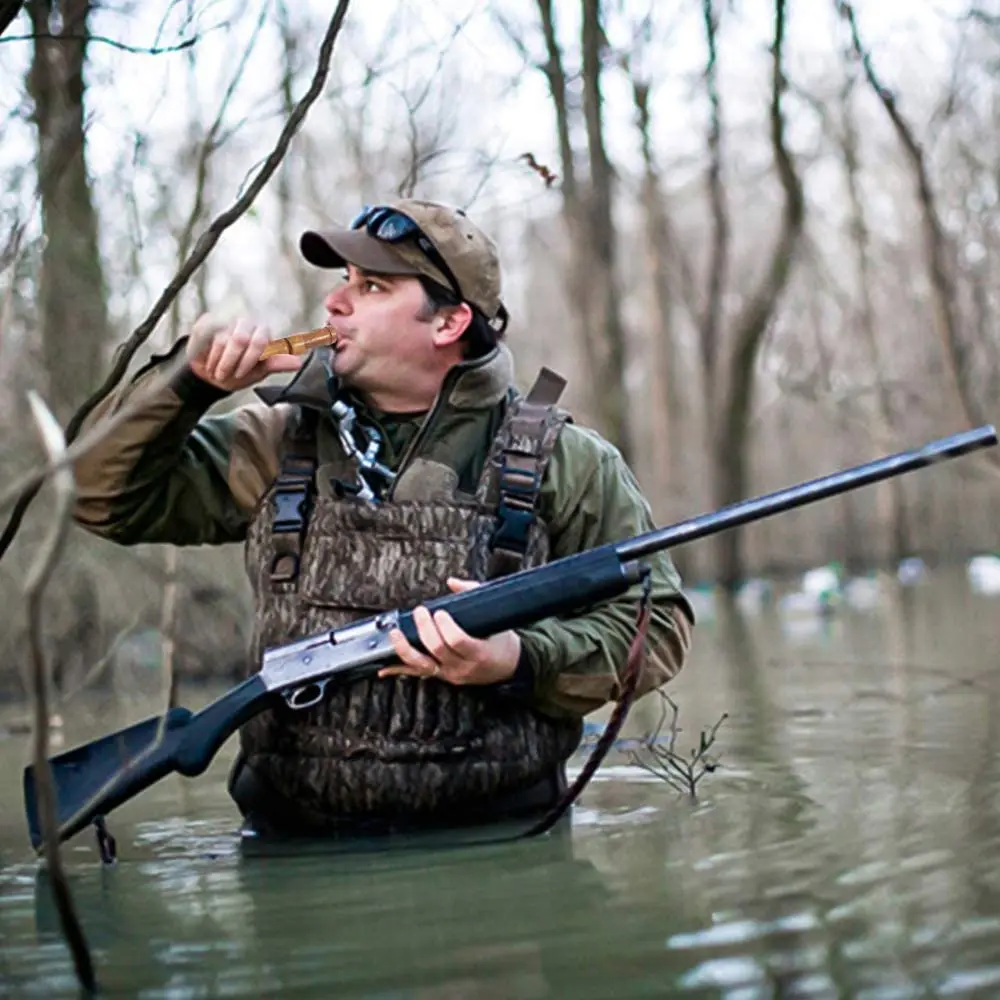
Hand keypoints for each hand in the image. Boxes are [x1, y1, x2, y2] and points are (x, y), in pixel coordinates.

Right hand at [186, 314, 303, 391]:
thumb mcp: (259, 372)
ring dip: (219, 361)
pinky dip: (208, 355)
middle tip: (227, 375)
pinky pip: (206, 337)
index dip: (248, 360)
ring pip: (222, 340)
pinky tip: (209, 362)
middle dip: (232, 362)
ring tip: (218, 371)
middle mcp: (247, 323)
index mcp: (263, 333)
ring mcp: (226, 321)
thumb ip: (276, 364)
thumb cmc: (237, 372)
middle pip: (240, 339)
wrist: (211, 376)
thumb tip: (298, 363)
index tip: (240, 374)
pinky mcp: (208, 322)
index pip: (259, 342)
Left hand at [379, 577, 520, 685]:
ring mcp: (451, 674)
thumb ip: (474, 594)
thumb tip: (453, 582)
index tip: (439, 611)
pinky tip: (385, 668)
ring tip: (396, 633)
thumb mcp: (495, 617)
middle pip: (438, 649)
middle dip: (425, 629)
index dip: (445, 626)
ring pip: (423, 665)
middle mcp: (463, 666)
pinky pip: (418, 673)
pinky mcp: (442, 677)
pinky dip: (400, 670)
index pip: (457, 641)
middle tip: (421, 612)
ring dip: (406, 649)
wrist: (509, 666)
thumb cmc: (502, 641)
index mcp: (480, 652)